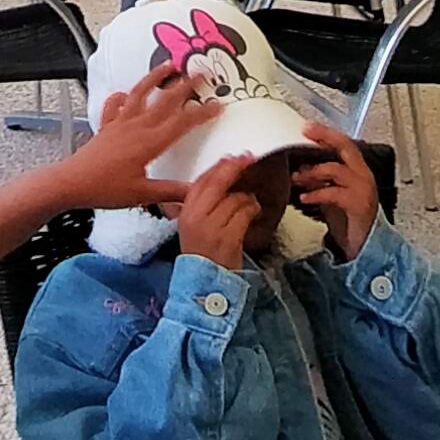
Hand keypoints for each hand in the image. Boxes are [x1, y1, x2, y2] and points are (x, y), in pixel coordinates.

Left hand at [58, 61, 222, 210]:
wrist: (70, 182)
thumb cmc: (105, 189)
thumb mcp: (142, 194)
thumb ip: (171, 192)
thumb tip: (197, 192)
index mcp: (149, 143)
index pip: (182, 123)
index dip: (202, 113)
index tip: (218, 104)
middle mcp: (136, 127)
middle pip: (164, 101)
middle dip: (185, 85)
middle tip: (201, 72)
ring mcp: (120, 123)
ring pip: (140, 94)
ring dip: (155, 78)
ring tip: (168, 65)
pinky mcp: (106, 126)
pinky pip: (115, 105)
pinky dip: (122, 95)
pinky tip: (127, 91)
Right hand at [173, 150, 260, 271]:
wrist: (204, 283)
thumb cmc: (202, 252)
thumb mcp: (193, 225)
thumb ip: (202, 203)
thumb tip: (222, 175)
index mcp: (185, 212)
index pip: (202, 181)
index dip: (219, 166)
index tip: (232, 157)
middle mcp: (196, 216)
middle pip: (218, 183)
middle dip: (235, 168)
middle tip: (248, 158)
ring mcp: (213, 227)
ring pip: (236, 197)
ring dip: (247, 198)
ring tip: (249, 204)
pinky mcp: (229, 237)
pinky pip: (246, 213)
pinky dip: (253, 210)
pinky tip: (254, 213)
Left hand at [290, 126, 378, 260]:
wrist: (364, 244)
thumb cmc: (348, 219)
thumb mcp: (332, 193)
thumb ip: (320, 179)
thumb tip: (299, 167)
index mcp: (357, 170)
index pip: (344, 143)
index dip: (327, 134)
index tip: (308, 127)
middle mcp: (363, 176)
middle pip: (346, 148)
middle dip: (325, 138)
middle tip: (305, 135)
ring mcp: (363, 190)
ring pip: (337, 169)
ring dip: (313, 171)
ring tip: (296, 177)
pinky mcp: (358, 205)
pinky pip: (335, 193)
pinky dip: (317, 193)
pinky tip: (305, 198)